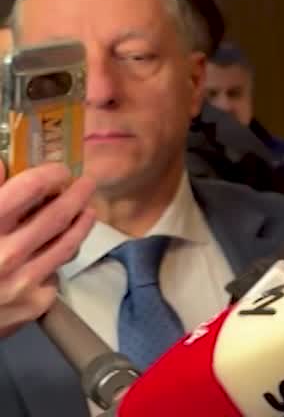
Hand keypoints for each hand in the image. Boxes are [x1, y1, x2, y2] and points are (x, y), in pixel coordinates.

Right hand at [0, 162, 95, 338]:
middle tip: (86, 183)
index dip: (49, 174)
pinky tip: (57, 253)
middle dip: (76, 195)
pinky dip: (55, 262)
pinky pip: (53, 276)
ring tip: (87, 212)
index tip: (59, 170)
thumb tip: (0, 164)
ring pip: (66, 245)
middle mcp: (7, 254)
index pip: (29, 188)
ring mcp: (23, 282)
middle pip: (57, 215)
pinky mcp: (32, 306)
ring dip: (81, 225)